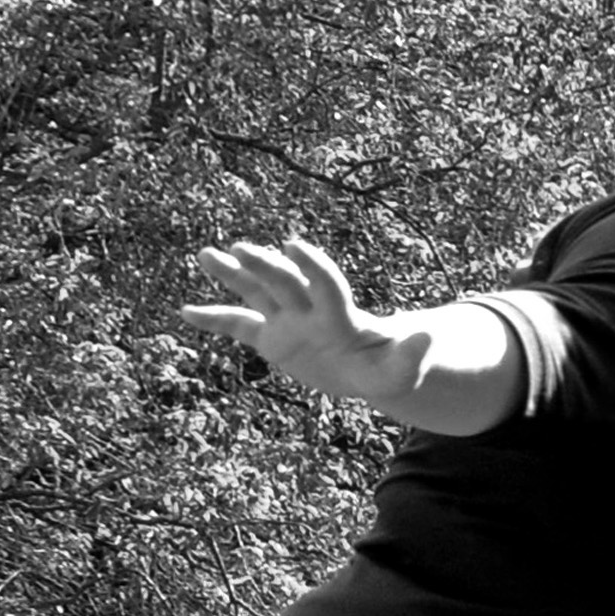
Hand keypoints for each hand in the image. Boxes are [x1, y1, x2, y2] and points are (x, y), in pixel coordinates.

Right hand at [179, 237, 455, 407]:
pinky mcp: (271, 338)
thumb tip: (429, 336)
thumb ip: (411, 355)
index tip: (295, 244)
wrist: (365, 370)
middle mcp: (309, 310)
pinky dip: (214, 320)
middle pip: (285, 283)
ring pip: (256, 293)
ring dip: (232, 275)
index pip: (325, 285)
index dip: (313, 266)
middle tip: (239, 249)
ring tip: (206, 254)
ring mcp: (287, 321)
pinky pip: (239, 326)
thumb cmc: (386, 369)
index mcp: (340, 316)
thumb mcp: (402, 371)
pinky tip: (185, 311)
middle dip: (265, 267)